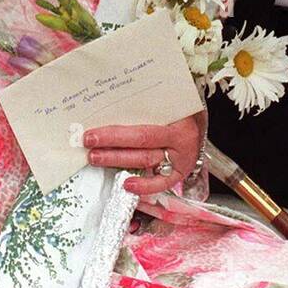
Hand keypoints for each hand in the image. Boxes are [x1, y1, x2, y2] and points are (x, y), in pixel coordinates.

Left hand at [84, 112, 205, 196]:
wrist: (200, 120)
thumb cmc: (180, 107)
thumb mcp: (168, 101)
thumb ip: (144, 105)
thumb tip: (109, 106)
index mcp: (178, 120)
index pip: (142, 131)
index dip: (115, 134)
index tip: (92, 132)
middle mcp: (181, 141)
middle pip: (140, 145)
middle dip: (111, 145)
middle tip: (88, 143)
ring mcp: (181, 159)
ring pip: (145, 161)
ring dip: (117, 160)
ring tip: (96, 158)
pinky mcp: (180, 172)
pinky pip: (161, 183)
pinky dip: (144, 186)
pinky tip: (126, 184)